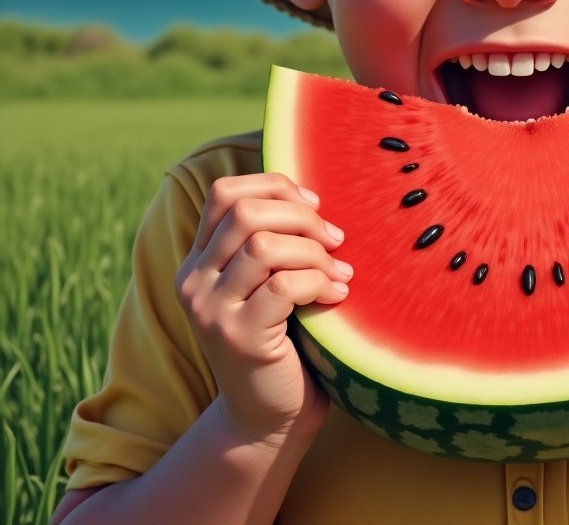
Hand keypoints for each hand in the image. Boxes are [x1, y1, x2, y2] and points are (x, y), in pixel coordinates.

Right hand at [175, 173, 352, 445]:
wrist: (269, 416)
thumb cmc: (282, 336)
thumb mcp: (269, 280)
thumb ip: (274, 241)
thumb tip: (312, 195)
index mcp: (199, 260)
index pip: (224, 193)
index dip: (274, 186)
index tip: (314, 205)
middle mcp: (194, 281)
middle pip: (245, 212)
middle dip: (301, 217)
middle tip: (335, 239)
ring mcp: (212, 311)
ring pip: (263, 246)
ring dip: (314, 252)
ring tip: (339, 270)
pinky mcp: (239, 338)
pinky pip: (283, 286)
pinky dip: (319, 282)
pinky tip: (338, 294)